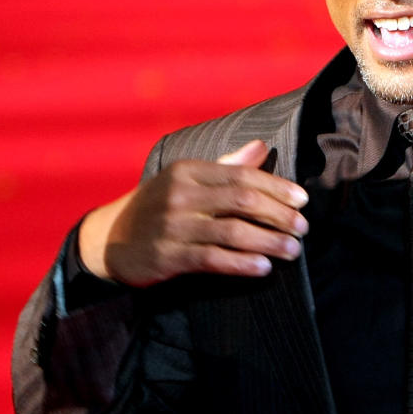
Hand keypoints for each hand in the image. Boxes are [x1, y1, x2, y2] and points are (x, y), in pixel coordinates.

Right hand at [78, 140, 308, 286]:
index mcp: (188, 172)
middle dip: (279, 214)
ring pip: (232, 231)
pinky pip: (212, 259)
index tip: (302, 200)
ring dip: (268, 241)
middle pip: (242, 200)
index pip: (242, 175)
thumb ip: (226, 165)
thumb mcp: (187, 180)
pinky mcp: (168, 257)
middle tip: (303, 227)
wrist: (109, 240)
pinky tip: (264, 267)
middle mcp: (180, 195)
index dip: (277, 187)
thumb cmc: (159, 206)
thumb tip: (262, 146)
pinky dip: (241, 263)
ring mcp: (173, 226)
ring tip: (293, 250)